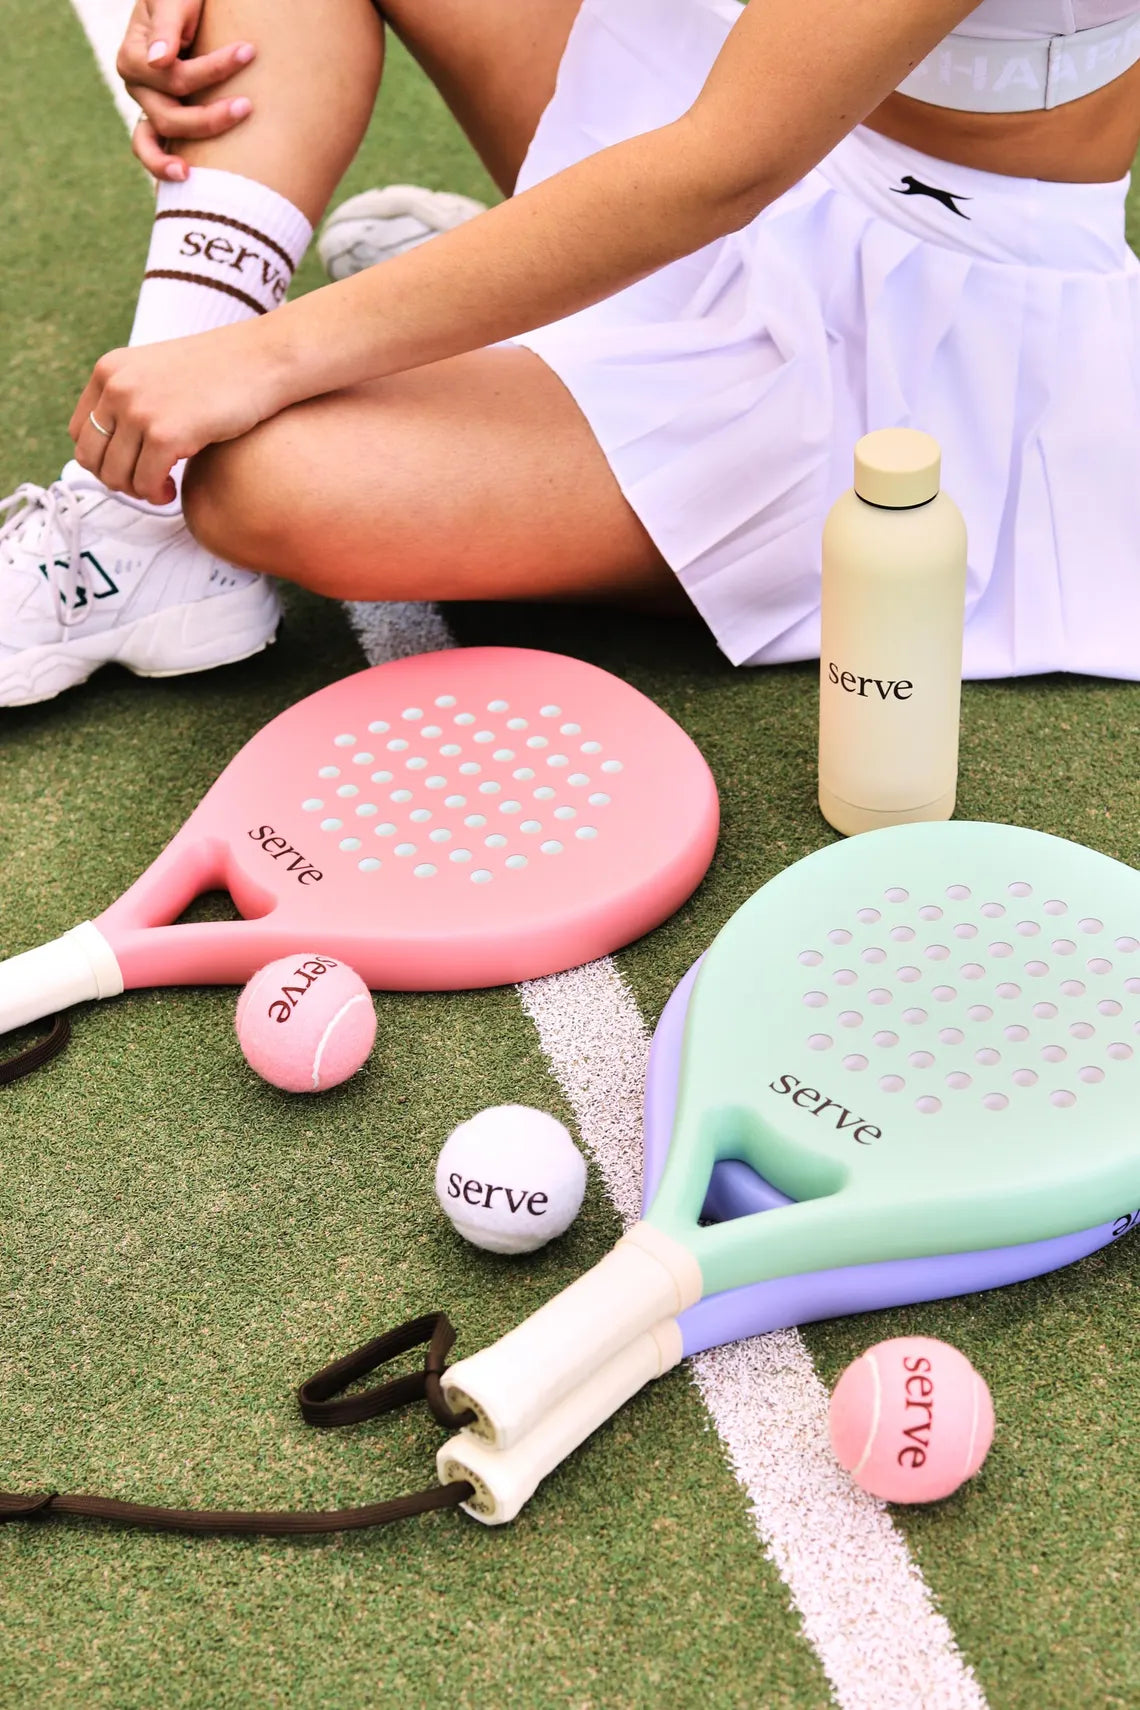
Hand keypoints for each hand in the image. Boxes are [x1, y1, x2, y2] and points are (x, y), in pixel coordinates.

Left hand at [69, 325, 279, 504]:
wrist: (261, 360)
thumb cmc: (219, 371)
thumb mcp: (157, 372)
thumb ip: (130, 399)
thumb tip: (114, 450)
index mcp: (109, 371)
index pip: (80, 431)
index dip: (103, 457)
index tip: (128, 465)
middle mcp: (117, 388)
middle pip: (92, 458)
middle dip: (117, 479)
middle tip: (145, 481)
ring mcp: (139, 410)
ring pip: (115, 476)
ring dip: (138, 491)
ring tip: (161, 486)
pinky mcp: (166, 434)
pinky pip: (145, 483)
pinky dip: (157, 495)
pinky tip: (172, 489)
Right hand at [116, 0, 255, 182]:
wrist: (189, 6)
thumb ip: (167, 26)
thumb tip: (160, 62)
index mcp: (135, 57)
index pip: (174, 76)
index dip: (212, 68)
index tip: (249, 51)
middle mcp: (138, 87)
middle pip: (170, 116)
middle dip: (210, 116)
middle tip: (249, 106)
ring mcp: (148, 107)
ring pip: (161, 140)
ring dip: (186, 152)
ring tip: (202, 175)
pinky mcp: (161, 122)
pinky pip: (153, 152)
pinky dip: (163, 169)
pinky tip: (186, 182)